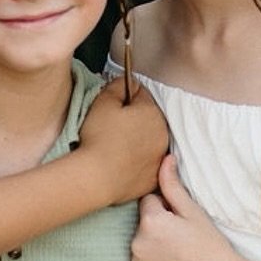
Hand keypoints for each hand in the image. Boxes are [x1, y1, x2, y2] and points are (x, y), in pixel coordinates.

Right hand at [78, 81, 169, 201]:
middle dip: (133, 118)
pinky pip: (147, 162)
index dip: (124, 97)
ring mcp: (160, 157)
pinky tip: (121, 162)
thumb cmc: (98, 139)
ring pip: (149, 140)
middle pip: (148, 117)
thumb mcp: (103, 102)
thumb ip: (117, 85)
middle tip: (111, 127)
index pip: (141, 94)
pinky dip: (137, 160)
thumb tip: (125, 82)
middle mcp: (163, 134)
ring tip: (115, 146)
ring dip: (137, 139)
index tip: (112, 105)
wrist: (96, 178)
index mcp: (152, 112)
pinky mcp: (154, 177)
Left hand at [130, 154, 238, 260]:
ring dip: (153, 244)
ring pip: (141, 242)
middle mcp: (136, 243)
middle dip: (158, 225)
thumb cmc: (211, 246)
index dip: (168, 209)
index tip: (183, 223)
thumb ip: (173, 185)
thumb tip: (165, 158)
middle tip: (183, 239)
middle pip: (143, 223)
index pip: (149, 201)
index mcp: (150, 222)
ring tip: (179, 253)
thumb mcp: (193, 212)